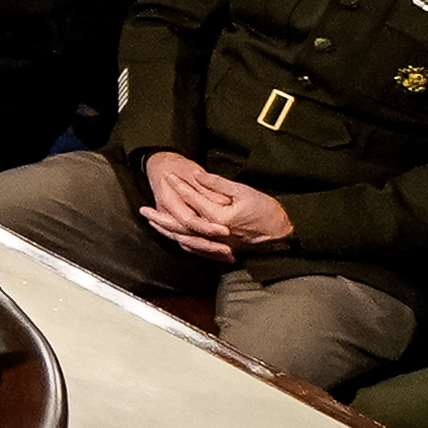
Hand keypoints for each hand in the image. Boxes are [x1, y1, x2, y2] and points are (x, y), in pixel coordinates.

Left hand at [137, 150, 290, 255]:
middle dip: (159, 217)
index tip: (168, 176)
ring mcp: (217, 245)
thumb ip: (218, 185)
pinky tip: (173, 237)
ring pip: (184, 239)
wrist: (284, 235)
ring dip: (166, 231)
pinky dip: (181, 242)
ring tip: (152, 222)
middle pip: (179, 226)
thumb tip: (199, 176)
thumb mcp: (244, 192)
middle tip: (143, 209)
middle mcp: (214, 234)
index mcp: (218, 218)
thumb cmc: (267, 212)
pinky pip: (196, 249)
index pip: (191, 200)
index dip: (179, 186)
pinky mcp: (222, 251)